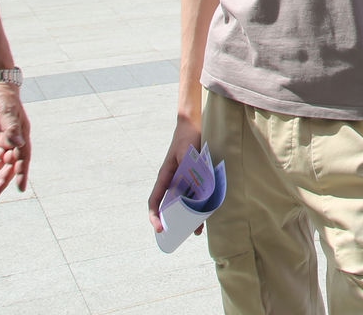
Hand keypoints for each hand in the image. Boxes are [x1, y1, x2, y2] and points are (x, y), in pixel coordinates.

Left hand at [0, 81, 30, 197]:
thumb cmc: (2, 96)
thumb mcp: (6, 111)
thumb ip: (12, 128)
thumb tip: (19, 145)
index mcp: (21, 133)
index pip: (22, 157)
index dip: (22, 173)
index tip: (20, 189)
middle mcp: (16, 136)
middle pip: (10, 161)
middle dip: (3, 178)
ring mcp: (6, 134)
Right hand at [148, 117, 204, 233]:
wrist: (193, 126)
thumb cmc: (186, 139)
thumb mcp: (187, 155)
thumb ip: (190, 171)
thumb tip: (198, 192)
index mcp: (165, 178)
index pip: (155, 201)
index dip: (154, 216)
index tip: (159, 228)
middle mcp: (172, 181)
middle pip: (170, 206)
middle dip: (174, 222)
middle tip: (182, 235)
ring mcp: (183, 180)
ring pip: (184, 203)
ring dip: (189, 216)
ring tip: (197, 230)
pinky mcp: (193, 178)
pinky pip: (194, 195)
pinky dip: (199, 204)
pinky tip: (207, 212)